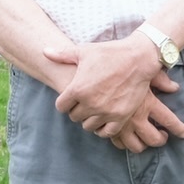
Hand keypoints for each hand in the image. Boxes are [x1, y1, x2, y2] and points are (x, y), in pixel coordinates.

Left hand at [46, 37, 180, 148]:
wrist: (139, 57)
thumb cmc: (110, 52)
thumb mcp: (84, 51)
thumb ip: (62, 55)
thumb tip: (44, 51)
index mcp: (78, 89)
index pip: (61, 107)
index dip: (65, 102)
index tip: (72, 97)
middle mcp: (90, 103)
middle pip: (74, 117)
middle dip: (78, 110)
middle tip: (86, 102)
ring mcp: (106, 111)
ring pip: (88, 126)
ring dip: (90, 119)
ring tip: (96, 109)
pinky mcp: (121, 116)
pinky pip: (106, 132)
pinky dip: (104, 128)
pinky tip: (105, 118)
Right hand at [112, 76, 183, 152]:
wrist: (93, 74)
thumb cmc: (120, 69)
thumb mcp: (144, 70)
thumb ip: (161, 80)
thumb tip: (174, 87)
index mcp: (147, 104)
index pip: (169, 121)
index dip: (178, 129)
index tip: (183, 134)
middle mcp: (135, 118)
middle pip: (153, 139)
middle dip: (160, 140)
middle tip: (163, 136)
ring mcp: (121, 126)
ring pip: (136, 146)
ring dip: (143, 145)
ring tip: (146, 139)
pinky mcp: (107, 129)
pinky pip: (118, 144)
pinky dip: (124, 143)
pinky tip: (127, 137)